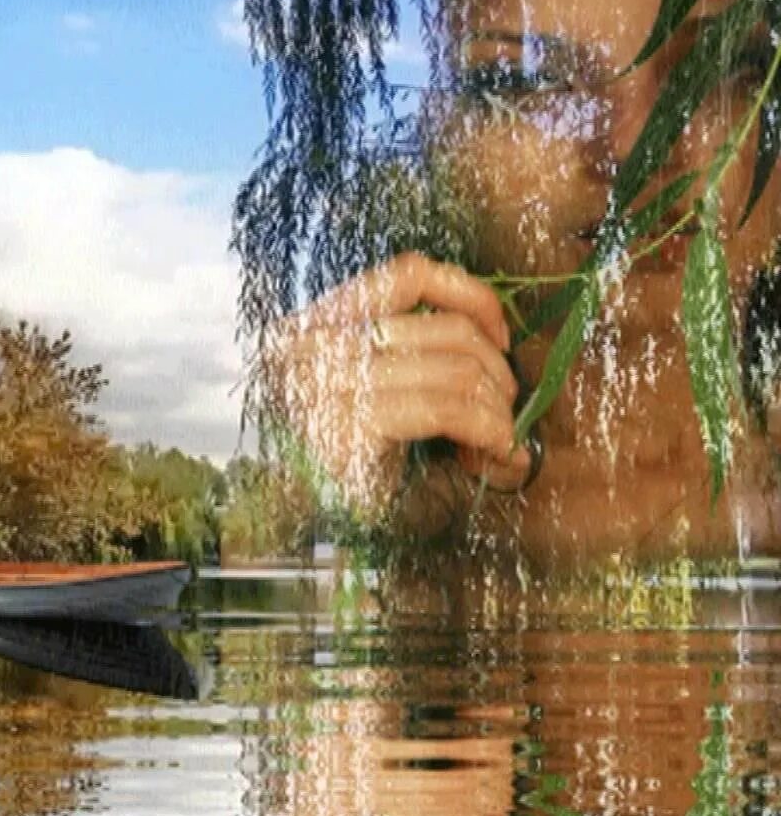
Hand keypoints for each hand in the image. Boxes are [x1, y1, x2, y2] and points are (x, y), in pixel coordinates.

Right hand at [264, 252, 533, 508]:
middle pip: (445, 329)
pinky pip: (447, 408)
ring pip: (456, 368)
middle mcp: (311, 347)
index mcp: (314, 325)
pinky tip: (496, 452)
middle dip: (497, 374)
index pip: (408, 274)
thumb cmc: (361, 469)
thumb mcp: (387, 391)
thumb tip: (502, 339)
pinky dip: (488, 428)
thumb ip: (428, 352)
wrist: (324, 542)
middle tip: (505, 416)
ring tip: (496, 443)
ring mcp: (325, 386)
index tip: (502, 337)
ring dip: (497, 409)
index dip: (471, 296)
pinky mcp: (349, 428)